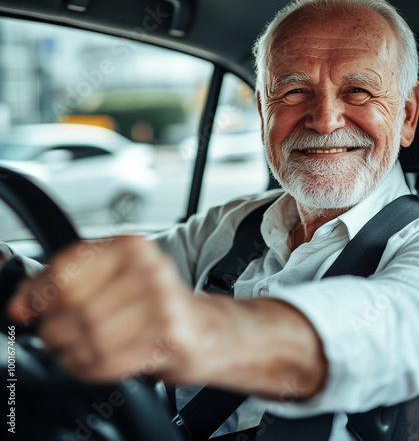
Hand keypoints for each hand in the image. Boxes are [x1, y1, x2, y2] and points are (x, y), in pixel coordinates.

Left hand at [7, 236, 195, 382]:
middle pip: (75, 304)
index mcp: (132, 246)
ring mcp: (163, 302)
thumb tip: (21, 304)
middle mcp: (150, 269)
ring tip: (80, 348)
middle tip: (59, 333)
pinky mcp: (169, 336)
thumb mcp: (112, 278)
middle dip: (55, 327)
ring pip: (91, 335)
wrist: (201, 326)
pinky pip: (110, 360)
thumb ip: (64, 283)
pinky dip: (91, 367)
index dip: (39, 294)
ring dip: (74, 351)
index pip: (66, 267)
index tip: (32, 309)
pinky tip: (95, 360)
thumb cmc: (152, 301)